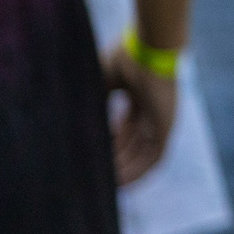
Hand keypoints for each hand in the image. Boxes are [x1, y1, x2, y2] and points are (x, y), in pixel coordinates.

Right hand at [103, 44, 179, 185]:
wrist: (148, 48)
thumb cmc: (124, 58)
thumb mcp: (100, 83)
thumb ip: (90, 103)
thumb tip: (66, 120)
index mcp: (136, 95)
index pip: (122, 127)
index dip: (107, 143)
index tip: (89, 156)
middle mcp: (150, 110)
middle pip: (130, 142)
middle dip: (113, 160)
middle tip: (92, 176)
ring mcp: (160, 119)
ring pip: (141, 153)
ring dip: (124, 170)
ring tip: (103, 186)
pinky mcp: (167, 127)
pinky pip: (155, 157)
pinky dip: (139, 171)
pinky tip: (121, 184)